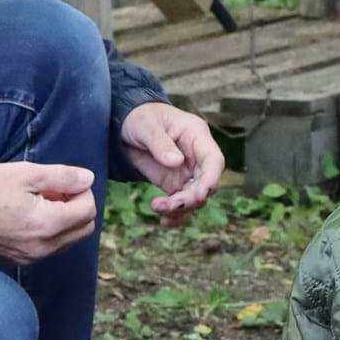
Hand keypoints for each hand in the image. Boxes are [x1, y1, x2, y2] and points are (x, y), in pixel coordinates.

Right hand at [0, 162, 96, 263]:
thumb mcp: (25, 173)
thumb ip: (62, 177)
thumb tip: (87, 179)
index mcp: (47, 224)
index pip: (88, 211)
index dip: (82, 192)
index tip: (65, 182)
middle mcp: (44, 246)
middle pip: (84, 229)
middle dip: (78, 207)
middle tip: (57, 191)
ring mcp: (33, 256)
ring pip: (69, 240)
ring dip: (66, 220)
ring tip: (42, 201)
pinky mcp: (22, 260)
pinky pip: (51, 248)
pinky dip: (52, 232)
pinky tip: (32, 216)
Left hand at [121, 101, 224, 226]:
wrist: (126, 127)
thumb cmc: (141, 118)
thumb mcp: (146, 126)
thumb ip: (160, 143)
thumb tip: (176, 162)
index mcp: (197, 136)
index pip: (214, 160)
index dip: (211, 178)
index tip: (201, 194)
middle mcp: (197, 157)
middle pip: (206, 184)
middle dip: (192, 198)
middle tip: (171, 205)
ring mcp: (187, 173)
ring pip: (194, 198)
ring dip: (180, 208)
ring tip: (157, 207)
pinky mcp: (175, 185)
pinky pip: (180, 204)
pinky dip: (175, 216)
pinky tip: (163, 221)